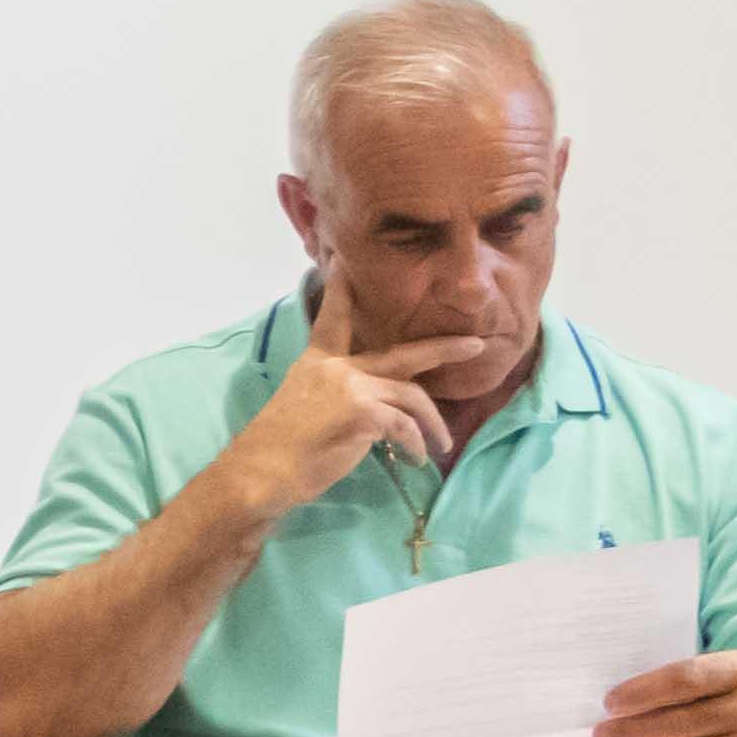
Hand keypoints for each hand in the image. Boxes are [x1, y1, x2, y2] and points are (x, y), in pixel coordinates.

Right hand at [236, 283, 494, 507]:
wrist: (262, 470)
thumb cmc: (278, 447)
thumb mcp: (304, 407)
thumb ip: (336, 395)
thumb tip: (372, 408)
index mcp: (316, 363)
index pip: (332, 321)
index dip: (339, 293)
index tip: (344, 266)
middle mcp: (336, 368)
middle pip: (403, 354)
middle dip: (443, 349)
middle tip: (475, 345)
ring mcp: (351, 387)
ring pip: (412, 396)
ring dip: (432, 423)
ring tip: (441, 444)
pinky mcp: (363, 412)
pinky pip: (405, 426)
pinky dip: (415, 444)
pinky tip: (415, 459)